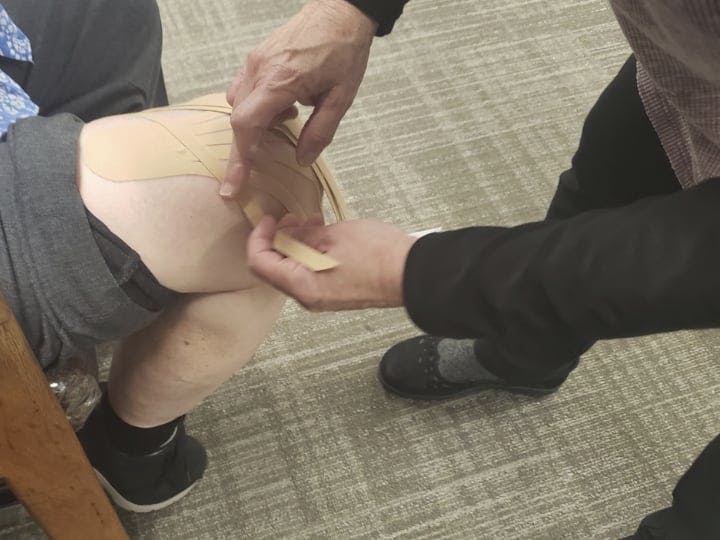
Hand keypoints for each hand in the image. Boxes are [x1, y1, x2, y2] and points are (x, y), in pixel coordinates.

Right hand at [222, 0, 377, 197]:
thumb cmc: (344, 50)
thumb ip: (321, 132)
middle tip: (249, 173)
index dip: (240, 157)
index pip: (247, 125)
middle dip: (244, 149)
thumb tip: (302, 159)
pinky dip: (256, 107)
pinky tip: (282, 107)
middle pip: (238, 119)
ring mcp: (255, 62)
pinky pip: (244, 89)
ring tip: (286, 122)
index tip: (235, 182)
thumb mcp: (341, 98)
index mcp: (281, 81)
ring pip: (238, 104)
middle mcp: (261, 70)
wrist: (341, 13)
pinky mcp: (257, 58)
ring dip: (255, 124)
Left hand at [247, 215, 416, 310]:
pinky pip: (312, 273)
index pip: (260, 263)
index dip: (258, 238)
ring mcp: (323, 298)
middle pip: (276, 268)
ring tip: (313, 222)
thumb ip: (303, 236)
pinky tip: (325, 235)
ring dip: (297, 243)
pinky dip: (311, 253)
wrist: (413, 273)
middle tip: (291, 217)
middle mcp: (309, 298)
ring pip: (295, 269)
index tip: (268, 220)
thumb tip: (286, 234)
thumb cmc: (379, 256)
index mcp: (303, 285)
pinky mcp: (336, 293)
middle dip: (279, 239)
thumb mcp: (335, 235)